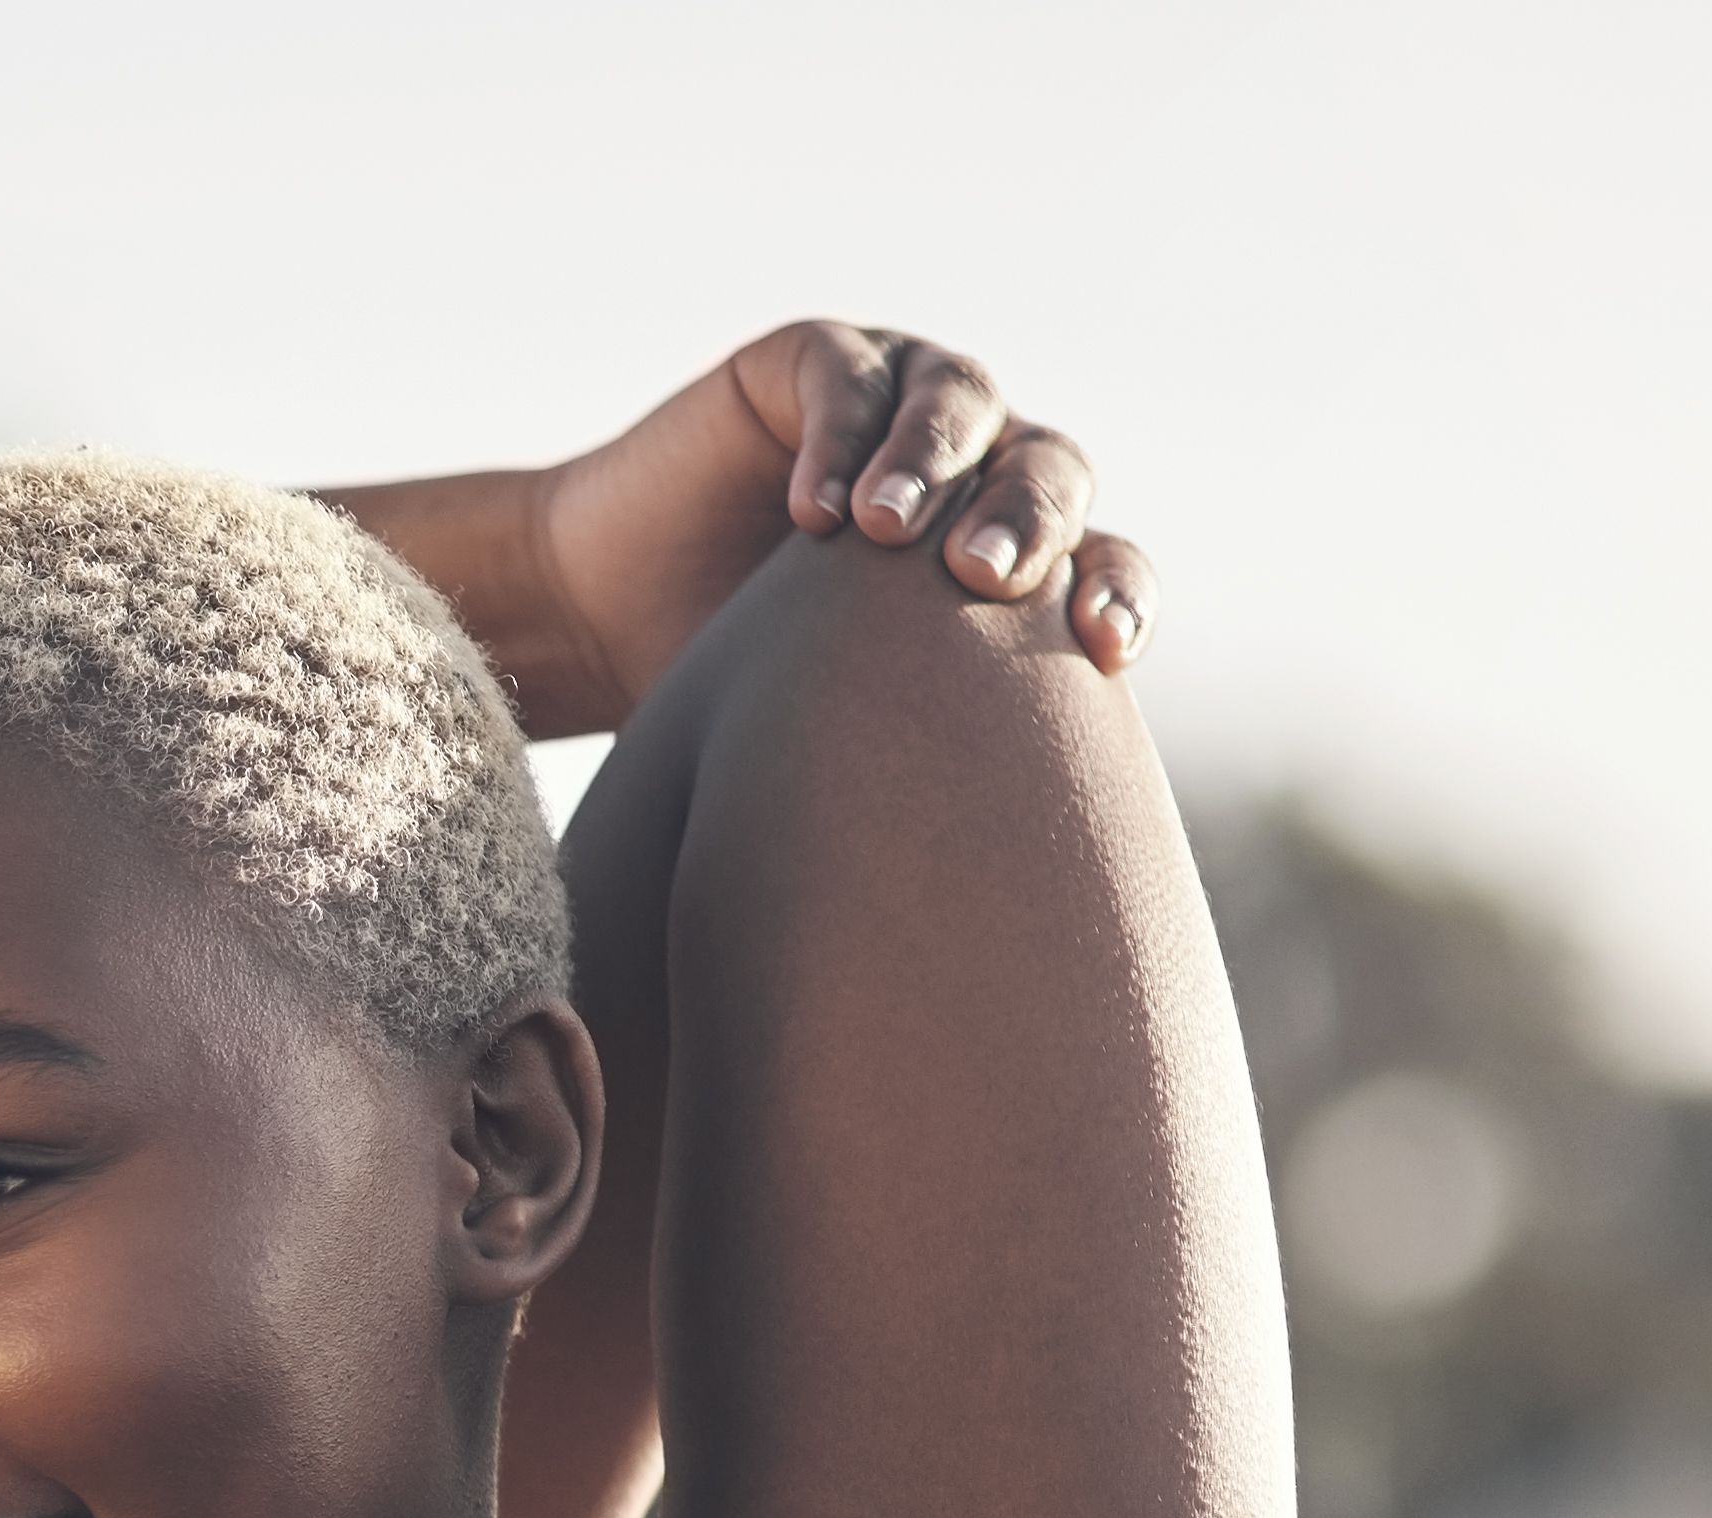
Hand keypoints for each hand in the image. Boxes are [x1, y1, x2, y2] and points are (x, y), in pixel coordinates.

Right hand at [332, 325, 1150, 741]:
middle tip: (985, 581)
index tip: (1104, 656)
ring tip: (885, 529)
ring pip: (965, 400)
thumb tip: (989, 961)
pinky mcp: (810, 361)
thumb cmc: (721, 704)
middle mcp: (973, 472)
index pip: (1104, 562)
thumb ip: (919, 800)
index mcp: (1011, 566)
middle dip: (1030, 521)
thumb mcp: (836, 753)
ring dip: (935, 461)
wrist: (595, 622)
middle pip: (1052, 470)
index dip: (1116, 594)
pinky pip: (850, 375)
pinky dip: (843, 431)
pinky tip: (810, 508)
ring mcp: (896, 401)